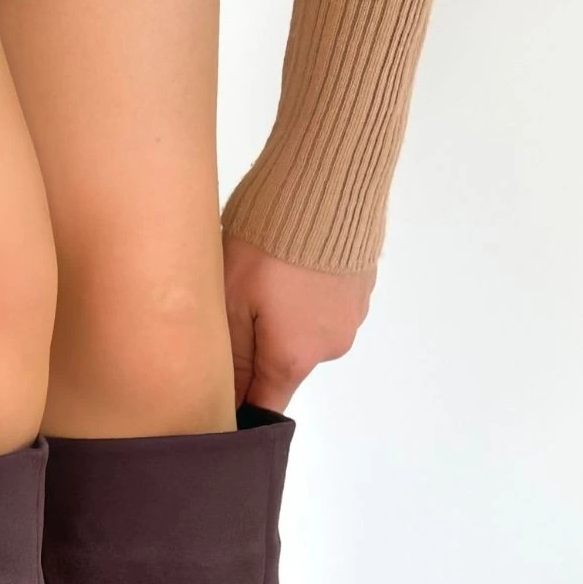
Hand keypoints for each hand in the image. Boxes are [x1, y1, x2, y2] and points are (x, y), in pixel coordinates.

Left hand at [223, 235, 376, 411]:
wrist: (331, 177)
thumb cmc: (271, 240)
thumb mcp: (233, 298)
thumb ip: (234, 357)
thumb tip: (233, 401)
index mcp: (293, 359)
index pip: (264, 406)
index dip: (240, 404)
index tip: (219, 389)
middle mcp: (329, 348)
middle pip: (283, 365)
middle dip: (258, 343)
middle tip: (237, 299)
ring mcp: (352, 317)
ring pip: (305, 331)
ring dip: (285, 313)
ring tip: (269, 270)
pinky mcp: (362, 287)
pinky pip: (326, 302)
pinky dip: (308, 291)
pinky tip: (296, 259)